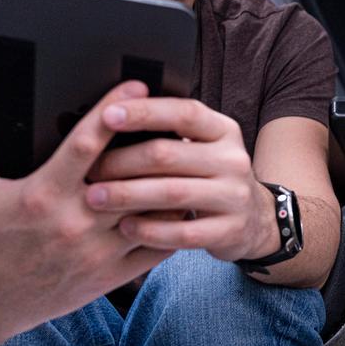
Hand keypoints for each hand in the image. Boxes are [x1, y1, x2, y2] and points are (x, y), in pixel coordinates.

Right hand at [0, 81, 171, 332]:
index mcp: (43, 194)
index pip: (86, 145)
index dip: (113, 111)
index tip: (137, 86)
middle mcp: (75, 222)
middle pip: (130, 176)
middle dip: (156, 145)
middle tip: (177, 118)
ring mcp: (98, 251)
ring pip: (153, 212)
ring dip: (171, 184)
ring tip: (186, 157)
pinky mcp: (113, 275)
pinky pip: (158, 245)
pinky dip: (174, 223)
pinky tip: (181, 201)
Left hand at [83, 98, 279, 261]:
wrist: (254, 219)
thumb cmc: (209, 176)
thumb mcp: (203, 147)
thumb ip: (170, 133)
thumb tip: (111, 116)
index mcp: (223, 130)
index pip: (183, 113)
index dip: (145, 113)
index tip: (107, 115)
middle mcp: (233, 159)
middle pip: (169, 155)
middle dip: (122, 161)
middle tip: (90, 170)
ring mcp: (234, 196)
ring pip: (173, 193)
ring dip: (128, 195)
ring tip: (95, 198)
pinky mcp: (230, 230)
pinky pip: (183, 232)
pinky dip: (150, 230)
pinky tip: (125, 228)